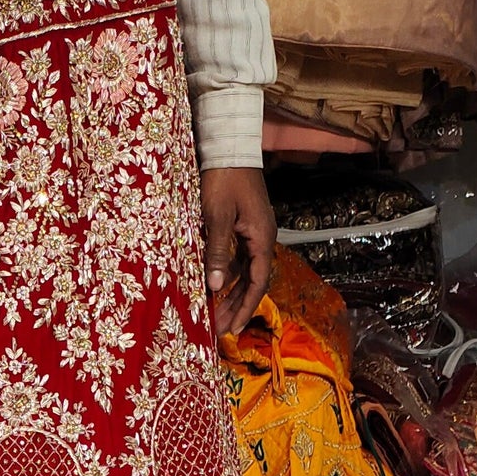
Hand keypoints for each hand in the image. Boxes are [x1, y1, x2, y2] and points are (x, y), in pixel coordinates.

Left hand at [200, 167, 275, 338]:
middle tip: (222, 329)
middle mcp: (261, 238)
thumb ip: (217, 252)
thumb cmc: (224, 179)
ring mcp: (253, 232)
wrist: (230, 146)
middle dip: (237, 306)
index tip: (234, 328)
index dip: (246, 307)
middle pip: (252, 281)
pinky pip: (237, 258)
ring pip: (244, 271)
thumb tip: (215, 286)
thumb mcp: (217, 216)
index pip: (258, 282)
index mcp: (261, 237)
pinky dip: (227, 274)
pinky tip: (214, 286)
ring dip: (231, 293)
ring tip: (217, 314)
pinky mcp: (243, 226)